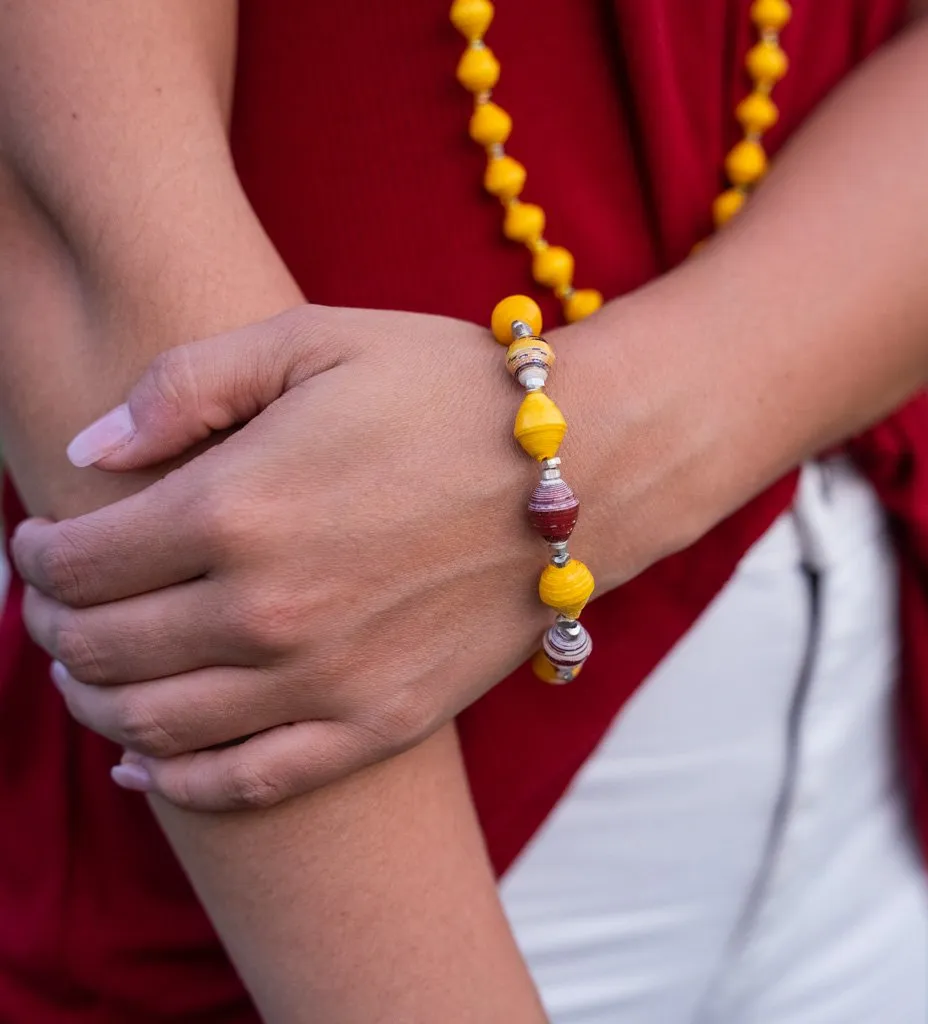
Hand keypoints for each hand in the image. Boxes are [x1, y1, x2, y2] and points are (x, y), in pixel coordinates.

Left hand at [12, 304, 617, 809]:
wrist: (583, 470)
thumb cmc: (449, 392)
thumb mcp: (316, 339)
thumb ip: (186, 384)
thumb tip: (90, 452)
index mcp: (241, 505)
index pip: (79, 562)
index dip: (37, 555)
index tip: (41, 541)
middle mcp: (270, 609)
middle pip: (104, 651)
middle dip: (56, 630)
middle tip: (58, 608)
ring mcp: (327, 680)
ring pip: (156, 727)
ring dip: (97, 705)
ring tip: (91, 677)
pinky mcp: (379, 724)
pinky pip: (249, 783)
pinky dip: (178, 783)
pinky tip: (148, 763)